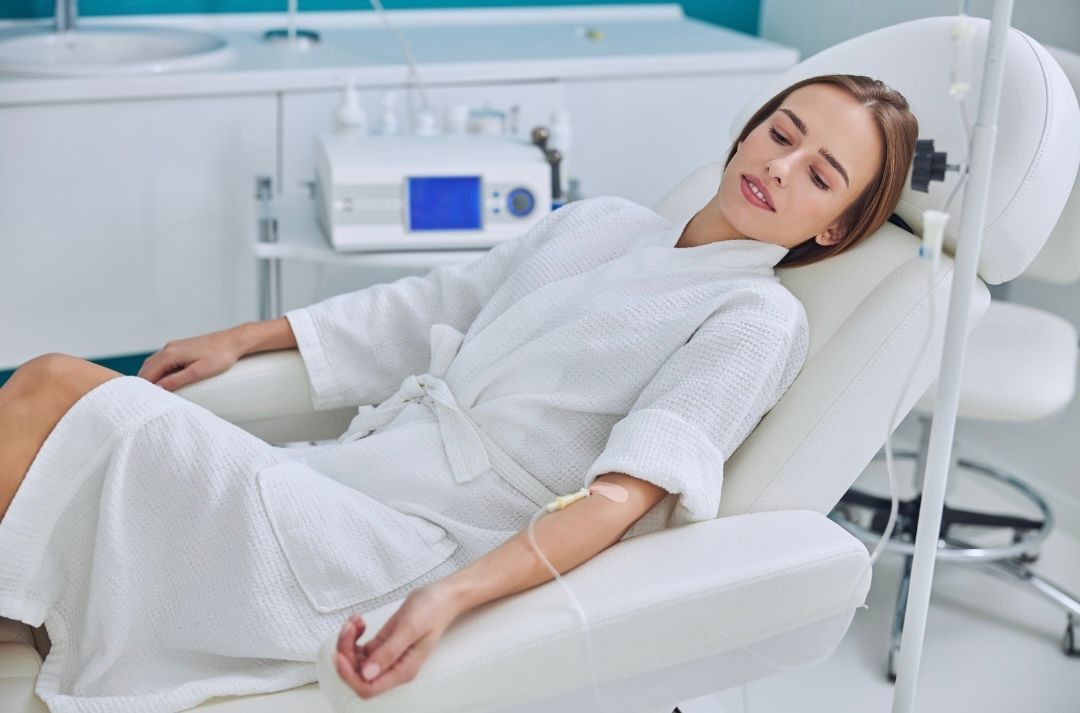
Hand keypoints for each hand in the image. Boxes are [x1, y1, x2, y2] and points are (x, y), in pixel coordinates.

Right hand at [137, 328, 246, 390]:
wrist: (233, 341)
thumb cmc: (220, 356)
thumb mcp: (198, 372)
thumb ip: (176, 380)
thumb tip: (158, 388)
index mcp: (170, 353)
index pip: (148, 373)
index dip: (144, 388)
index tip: (144, 401)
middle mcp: (169, 348)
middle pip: (148, 368)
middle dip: (145, 383)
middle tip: (147, 400)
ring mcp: (174, 347)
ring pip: (154, 364)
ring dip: (151, 377)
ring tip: (154, 393)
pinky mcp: (180, 348)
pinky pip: (163, 361)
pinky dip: (159, 371)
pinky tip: (164, 381)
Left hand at [334, 585, 459, 699]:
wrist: (441, 596)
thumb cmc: (432, 610)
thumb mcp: (409, 629)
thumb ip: (388, 653)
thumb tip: (366, 674)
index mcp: (402, 670)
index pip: (368, 687)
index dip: (349, 676)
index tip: (340, 654)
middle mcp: (392, 668)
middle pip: (357, 674)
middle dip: (347, 652)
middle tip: (349, 627)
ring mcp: (386, 657)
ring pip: (355, 660)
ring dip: (348, 641)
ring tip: (355, 620)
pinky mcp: (382, 645)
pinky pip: (359, 647)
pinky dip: (354, 635)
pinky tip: (359, 620)